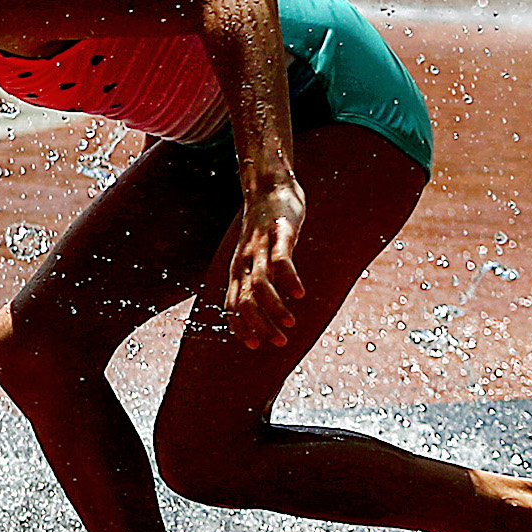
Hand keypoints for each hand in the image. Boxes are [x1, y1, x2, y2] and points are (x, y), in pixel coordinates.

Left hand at [223, 177, 308, 348]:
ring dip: (274, 307)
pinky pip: (280, 260)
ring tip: (290, 322)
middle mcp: (245, 261)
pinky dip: (288, 279)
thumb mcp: (256, 255)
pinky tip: (300, 293)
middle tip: (279, 341)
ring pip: (260, 285)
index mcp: (238, 269)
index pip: (232, 306)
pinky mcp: (279, 233)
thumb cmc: (264, 226)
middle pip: (244, 300)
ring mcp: (261, 247)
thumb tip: (263, 307)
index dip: (241, 327)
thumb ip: (257, 279)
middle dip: (260, 325)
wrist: (269, 186)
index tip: (256, 346)